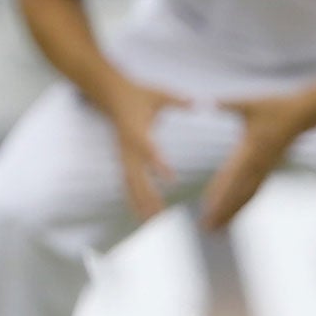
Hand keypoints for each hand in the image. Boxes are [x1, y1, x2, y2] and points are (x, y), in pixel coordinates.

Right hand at [98, 75, 190, 220]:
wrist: (111, 94)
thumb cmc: (139, 93)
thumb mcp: (161, 94)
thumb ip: (181, 101)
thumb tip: (204, 103)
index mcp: (137, 129)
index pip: (148, 149)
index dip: (158, 164)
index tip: (172, 179)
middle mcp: (128, 146)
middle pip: (136, 175)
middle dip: (147, 196)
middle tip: (161, 214)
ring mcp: (124, 154)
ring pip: (130, 183)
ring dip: (139, 202)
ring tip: (151, 222)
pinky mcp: (123, 158)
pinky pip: (127, 182)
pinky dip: (133, 198)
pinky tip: (140, 214)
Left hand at [198, 94, 309, 229]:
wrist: (303, 115)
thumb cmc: (274, 107)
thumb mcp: (249, 103)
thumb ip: (226, 104)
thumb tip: (204, 102)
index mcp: (251, 149)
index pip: (232, 176)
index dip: (220, 193)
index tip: (207, 208)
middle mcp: (258, 164)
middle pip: (239, 194)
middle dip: (223, 212)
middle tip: (207, 228)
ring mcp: (264, 169)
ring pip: (247, 197)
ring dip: (232, 213)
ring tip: (217, 229)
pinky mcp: (269, 170)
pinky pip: (254, 191)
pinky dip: (243, 205)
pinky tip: (234, 213)